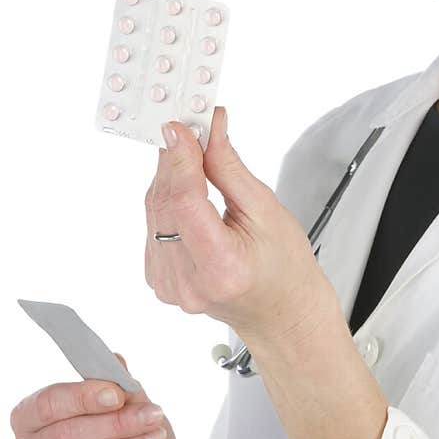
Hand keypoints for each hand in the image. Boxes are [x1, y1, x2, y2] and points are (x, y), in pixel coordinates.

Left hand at [145, 106, 332, 343]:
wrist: (281, 312)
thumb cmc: (284, 268)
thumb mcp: (266, 210)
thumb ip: (227, 167)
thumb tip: (207, 129)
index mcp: (221, 267)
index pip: (185, 200)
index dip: (179, 157)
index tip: (182, 126)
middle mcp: (188, 282)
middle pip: (165, 204)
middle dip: (175, 160)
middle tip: (190, 129)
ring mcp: (170, 285)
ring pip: (155, 212)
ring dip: (170, 180)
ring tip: (195, 159)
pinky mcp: (160, 281)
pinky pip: (154, 227)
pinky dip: (168, 203)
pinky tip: (188, 194)